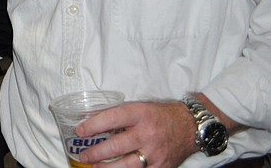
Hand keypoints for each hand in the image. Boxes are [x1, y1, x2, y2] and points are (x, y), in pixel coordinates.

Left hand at [76, 100, 197, 167]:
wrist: (190, 126)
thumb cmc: (160, 115)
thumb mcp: (140, 107)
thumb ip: (120, 115)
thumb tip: (93, 121)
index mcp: (140, 114)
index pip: (111, 118)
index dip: (93, 125)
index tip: (80, 131)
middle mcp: (147, 134)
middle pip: (116, 146)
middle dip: (96, 152)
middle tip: (84, 155)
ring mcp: (155, 153)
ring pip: (126, 165)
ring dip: (107, 167)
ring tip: (95, 166)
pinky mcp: (162, 167)